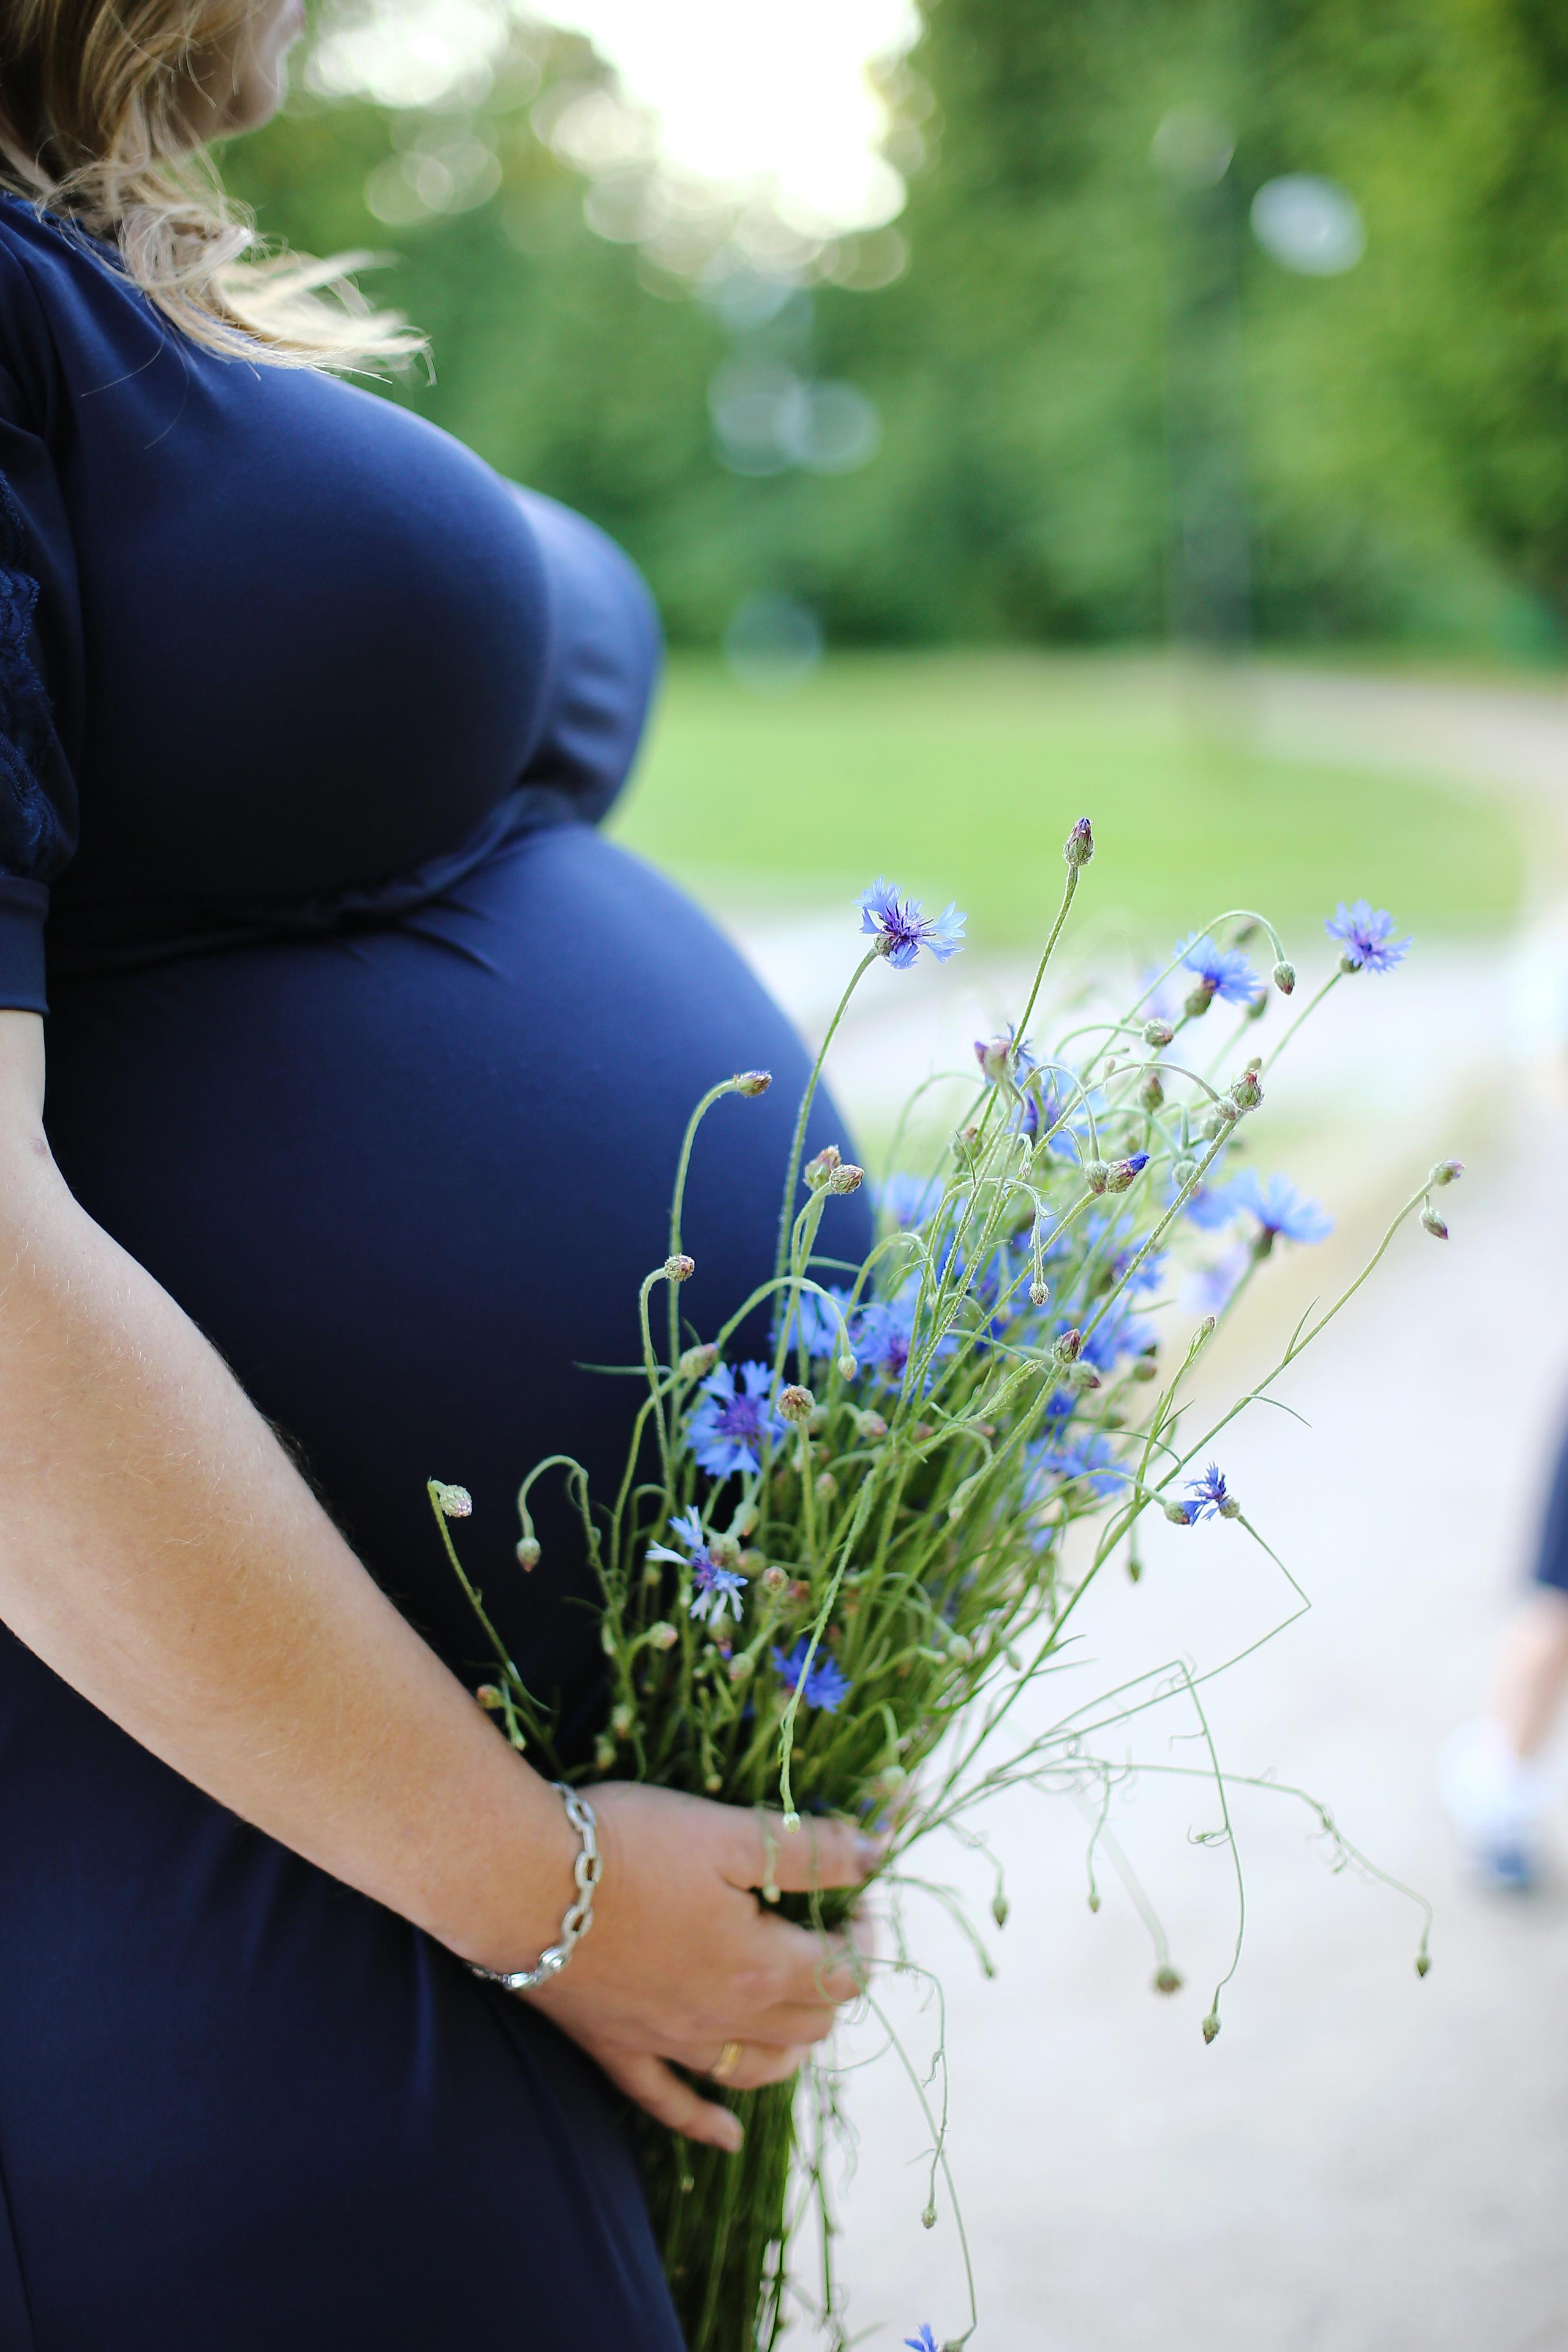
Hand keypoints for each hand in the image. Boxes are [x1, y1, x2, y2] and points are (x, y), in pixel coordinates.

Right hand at [524, 1781, 881, 2151]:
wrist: (519, 1882)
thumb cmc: (628, 1846)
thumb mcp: (727, 1831)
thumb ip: (807, 1850)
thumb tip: (875, 1854)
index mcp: (758, 1965)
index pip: (843, 1972)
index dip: (865, 1939)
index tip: (860, 1899)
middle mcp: (722, 2017)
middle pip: (808, 2024)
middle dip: (834, 1983)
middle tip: (828, 1934)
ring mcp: (668, 2042)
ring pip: (755, 2069)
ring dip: (792, 2049)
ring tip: (803, 2017)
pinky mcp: (616, 2048)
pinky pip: (670, 2104)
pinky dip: (706, 2124)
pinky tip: (729, 2139)